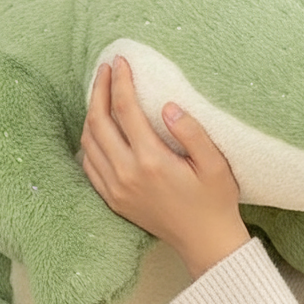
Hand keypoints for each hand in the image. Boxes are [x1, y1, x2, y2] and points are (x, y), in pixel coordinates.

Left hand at [81, 57, 250, 278]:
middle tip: (105, 70)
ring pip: (88, 143)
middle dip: (99, 91)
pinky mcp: (113, 200)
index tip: (121, 62)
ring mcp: (116, 189)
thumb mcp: (215, 164)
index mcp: (152, 161)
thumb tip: (167, 106)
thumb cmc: (215, 201)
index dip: (121, 82)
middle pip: (99, 122)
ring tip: (102, 94)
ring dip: (91, 114)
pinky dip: (88, 141)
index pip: (126, 110)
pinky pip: (89, 164)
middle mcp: (127, 174)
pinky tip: (98, 128)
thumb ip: (192, 132)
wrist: (205, 241)